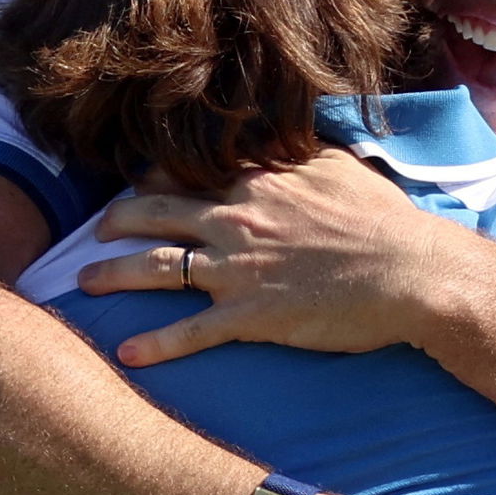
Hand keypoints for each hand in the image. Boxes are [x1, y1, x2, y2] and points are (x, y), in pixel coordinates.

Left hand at [79, 150, 450, 365]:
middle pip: (157, 214)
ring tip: (84, 283)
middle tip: (96, 230)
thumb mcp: (342, 168)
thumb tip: (286, 139)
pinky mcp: (249, 316)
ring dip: (113, 275)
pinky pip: (189, 332)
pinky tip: (126, 355)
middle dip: (118, 221)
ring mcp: (238, 268)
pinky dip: (154, 345)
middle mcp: (237, 219)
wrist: (411, 273)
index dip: (155, 177)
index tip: (138, 184)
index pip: (187, 170)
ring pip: (156, 269)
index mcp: (258, 181)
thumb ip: (302, 155)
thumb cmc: (387, 221)